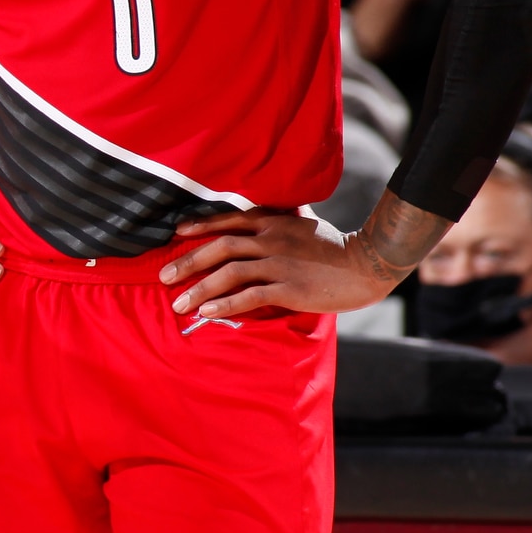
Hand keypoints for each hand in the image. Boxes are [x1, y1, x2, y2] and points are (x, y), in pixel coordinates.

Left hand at [160, 210, 406, 319]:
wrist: (368, 264)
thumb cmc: (335, 246)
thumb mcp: (304, 224)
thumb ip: (280, 221)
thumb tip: (263, 219)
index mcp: (273, 222)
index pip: (229, 219)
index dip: (201, 226)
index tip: (177, 233)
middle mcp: (271, 240)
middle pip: (220, 247)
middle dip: (188, 262)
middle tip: (163, 277)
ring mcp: (279, 264)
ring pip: (229, 273)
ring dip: (200, 289)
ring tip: (179, 304)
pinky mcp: (289, 288)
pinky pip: (249, 296)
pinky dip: (225, 304)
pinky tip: (207, 313)